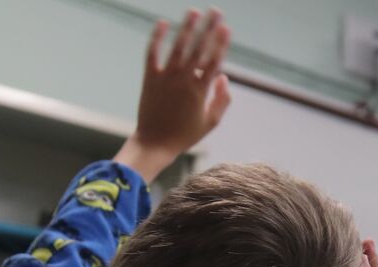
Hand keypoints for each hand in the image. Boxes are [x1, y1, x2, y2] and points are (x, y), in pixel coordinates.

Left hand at [113, 9, 231, 180]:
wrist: (155, 143)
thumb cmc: (185, 135)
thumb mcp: (211, 122)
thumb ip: (222, 99)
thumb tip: (224, 76)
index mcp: (200, 91)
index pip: (214, 61)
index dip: (221, 43)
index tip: (227, 28)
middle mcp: (183, 80)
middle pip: (199, 48)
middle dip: (208, 28)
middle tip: (216, 12)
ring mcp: (166, 78)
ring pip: (178, 47)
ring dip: (186, 27)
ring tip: (193, 11)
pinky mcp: (150, 78)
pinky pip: (152, 54)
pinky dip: (156, 38)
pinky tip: (162, 23)